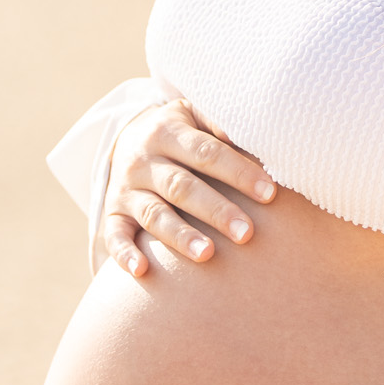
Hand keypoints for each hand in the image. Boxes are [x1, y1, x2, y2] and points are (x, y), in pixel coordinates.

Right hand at [97, 98, 275, 276]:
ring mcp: (126, 190)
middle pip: (181, 187)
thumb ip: (221, 122)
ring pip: (153, 214)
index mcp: (167, 131)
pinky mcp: (114, 215)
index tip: (269, 194)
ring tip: (208, 254)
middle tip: (247, 233)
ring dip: (180, 235)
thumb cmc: (180, 132)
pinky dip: (125, 254)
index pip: (206, 152)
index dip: (238, 172)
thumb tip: (256, 136)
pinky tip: (142, 270)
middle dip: (215, 210)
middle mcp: (143, 161)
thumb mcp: (195, 115)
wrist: (126, 139)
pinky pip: (115, 236)